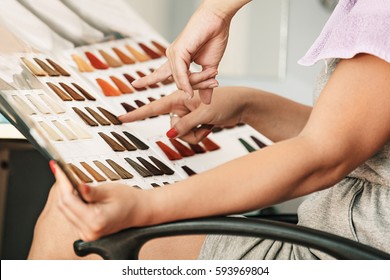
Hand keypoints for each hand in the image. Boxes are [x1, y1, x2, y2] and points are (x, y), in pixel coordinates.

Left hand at [51, 161, 148, 240]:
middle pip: (65, 207)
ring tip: (68, 180)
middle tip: (60, 171)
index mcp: (96, 220)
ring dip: (66, 195)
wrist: (139, 210)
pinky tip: (75, 192)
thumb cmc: (128, 200)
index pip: (68, 201)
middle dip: (62, 187)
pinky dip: (71, 203)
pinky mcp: (86, 232)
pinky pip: (72, 215)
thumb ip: (91, 191)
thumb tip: (77, 186)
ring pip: (66, 211)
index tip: (58, 169)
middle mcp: (89, 231)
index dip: (62, 182)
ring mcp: (87, 234)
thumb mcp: (110, 190)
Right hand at [119, 87, 247, 143]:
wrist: (242, 105)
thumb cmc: (226, 102)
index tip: (121, 118)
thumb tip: (169, 135)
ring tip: (209, 124)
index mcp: (178, 97)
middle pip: (172, 127)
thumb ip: (186, 124)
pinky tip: (210, 126)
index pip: (153, 107)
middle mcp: (180, 106)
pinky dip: (200, 134)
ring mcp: (188, 115)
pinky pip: (190, 136)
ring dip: (196, 134)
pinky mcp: (195, 122)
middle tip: (203, 121)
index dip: (137, 114)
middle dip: (187, 131)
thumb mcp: (204, 113)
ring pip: (182, 134)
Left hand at [132, 2, 233, 103]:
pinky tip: (190, 91)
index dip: (148, 79)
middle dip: (197, 86)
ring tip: (213, 77)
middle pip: (179, 84)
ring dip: (199, 82)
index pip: (160, 74)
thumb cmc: (214, 39)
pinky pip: (180, 74)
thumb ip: (205, 85)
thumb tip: (206, 101)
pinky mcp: (177, 51)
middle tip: (214, 82)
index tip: (135, 84)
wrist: (218, 21)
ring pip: (181, 81)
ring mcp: (173, 54)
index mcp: (178, 60)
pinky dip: (186, 83)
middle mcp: (173, 57)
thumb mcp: (210, 69)